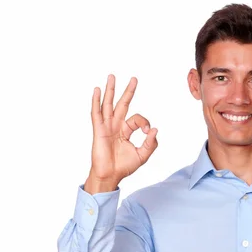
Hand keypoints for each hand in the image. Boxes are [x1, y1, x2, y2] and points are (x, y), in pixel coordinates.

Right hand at [88, 74, 158, 189]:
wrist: (110, 175)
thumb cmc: (123, 167)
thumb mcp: (142, 155)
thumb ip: (150, 144)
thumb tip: (155, 130)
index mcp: (126, 131)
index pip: (137, 119)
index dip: (145, 123)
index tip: (148, 132)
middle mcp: (116, 126)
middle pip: (122, 104)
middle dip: (128, 91)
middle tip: (134, 79)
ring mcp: (107, 126)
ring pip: (108, 104)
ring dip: (110, 90)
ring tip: (112, 76)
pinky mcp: (99, 130)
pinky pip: (97, 113)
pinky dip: (96, 101)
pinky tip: (97, 90)